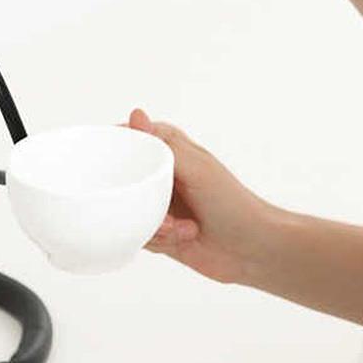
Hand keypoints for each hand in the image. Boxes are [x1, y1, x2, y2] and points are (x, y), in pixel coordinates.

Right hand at [122, 107, 277, 283]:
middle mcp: (161, 174)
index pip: (131, 139)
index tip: (111, 164)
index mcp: (169, 149)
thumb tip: (136, 114)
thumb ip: (163, 145)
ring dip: (154, 223)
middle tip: (163, 210)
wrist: (251, 248)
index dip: (118, 151)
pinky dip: (160, 239)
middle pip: (124, 179)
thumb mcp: (197, 169)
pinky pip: (138, 234)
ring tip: (181, 227)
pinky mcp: (158, 232)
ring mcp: (158, 203)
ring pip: (129, 209)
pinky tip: (185, 236)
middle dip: (136, 198)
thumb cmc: (231, 202)